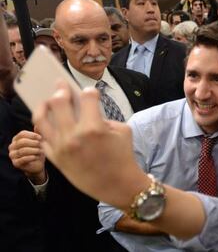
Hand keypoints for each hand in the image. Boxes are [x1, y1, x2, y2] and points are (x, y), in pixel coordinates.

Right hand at [8, 130, 45, 183]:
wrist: (37, 164)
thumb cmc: (38, 151)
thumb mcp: (39, 141)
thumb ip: (38, 133)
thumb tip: (38, 125)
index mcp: (17, 139)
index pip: (22, 134)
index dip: (32, 135)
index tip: (40, 137)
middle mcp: (12, 146)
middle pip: (22, 142)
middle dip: (34, 143)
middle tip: (41, 145)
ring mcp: (12, 155)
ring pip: (23, 151)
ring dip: (34, 150)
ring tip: (41, 151)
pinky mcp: (15, 163)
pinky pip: (23, 159)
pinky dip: (31, 157)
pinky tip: (36, 157)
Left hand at [33, 82, 149, 209]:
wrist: (119, 185)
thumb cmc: (123, 157)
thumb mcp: (122, 131)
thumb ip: (104, 117)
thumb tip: (88, 111)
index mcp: (94, 127)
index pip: (87, 97)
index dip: (90, 91)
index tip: (89, 91)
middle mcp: (74, 135)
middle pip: (58, 102)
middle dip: (60, 89)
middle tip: (60, 85)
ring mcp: (61, 147)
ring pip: (41, 119)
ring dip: (44, 105)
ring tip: (47, 101)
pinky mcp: (55, 158)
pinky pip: (43, 138)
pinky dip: (44, 128)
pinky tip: (48, 122)